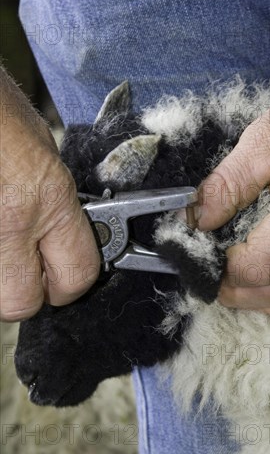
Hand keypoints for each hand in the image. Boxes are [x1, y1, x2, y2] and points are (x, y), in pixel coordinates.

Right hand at [0, 66, 99, 320]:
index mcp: (48, 198)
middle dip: (26, 292)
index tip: (66, 276)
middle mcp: (9, 222)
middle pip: (21, 303)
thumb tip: (64, 235)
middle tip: (25, 266)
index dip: (72, 283)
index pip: (77, 276)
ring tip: (2, 234)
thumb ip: (59, 203)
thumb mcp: (45, 150)